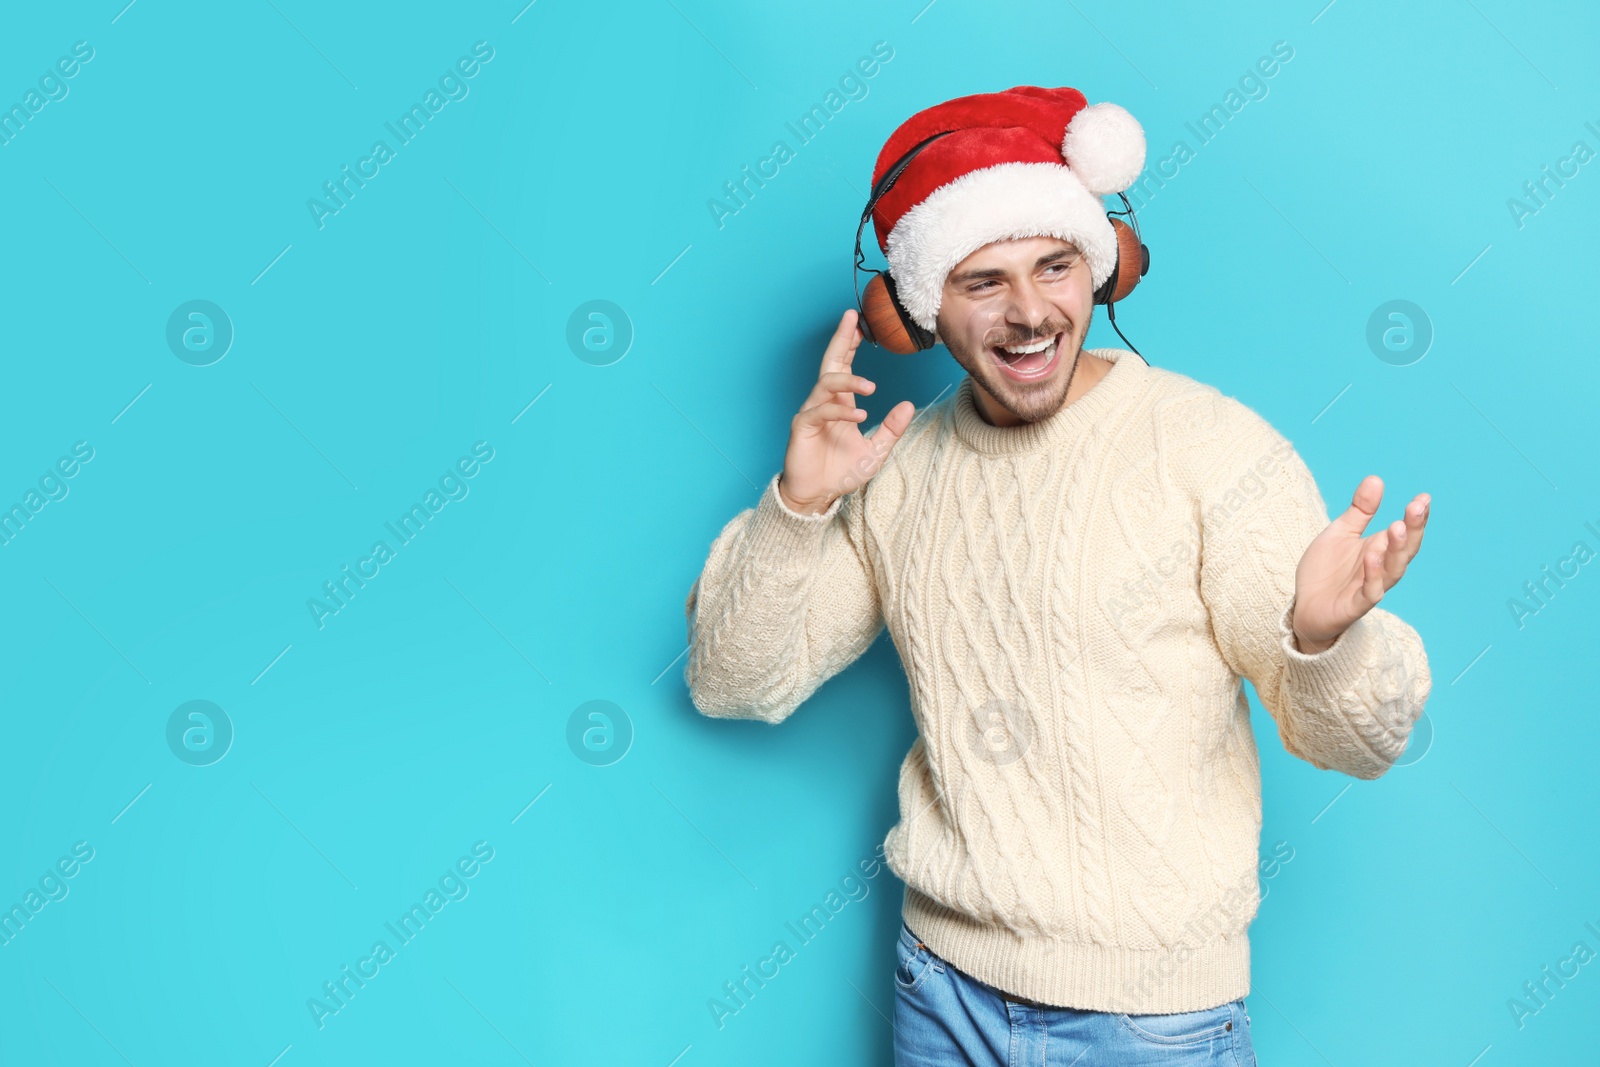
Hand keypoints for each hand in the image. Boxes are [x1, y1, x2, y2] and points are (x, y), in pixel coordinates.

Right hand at [778, 309, 915, 514]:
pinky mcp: (802, 427)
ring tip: (871, 387)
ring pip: (827, 384)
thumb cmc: (840, 472)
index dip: (850, 343)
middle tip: (852, 319)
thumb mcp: (875, 451)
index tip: (861, 322)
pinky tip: (859, 416)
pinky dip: (841, 411)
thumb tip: (909, 405)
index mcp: (840, 403)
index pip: (844, 365)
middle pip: (830, 362)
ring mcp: (812, 412)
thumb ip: (891, 429)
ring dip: (849, 381)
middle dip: (841, 339)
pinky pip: (821, 411)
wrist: (817, 495)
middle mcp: (824, 402)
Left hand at [1292, 475, 1429, 651]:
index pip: (1406, 532)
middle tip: (1417, 506)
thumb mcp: (1341, 532)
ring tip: (1397, 527)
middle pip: (1405, 549)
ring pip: (1393, 570)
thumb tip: (1376, 478)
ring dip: (1396, 549)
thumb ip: (1360, 510)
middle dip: (1413, 528)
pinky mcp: (1355, 605)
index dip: (1416, 517)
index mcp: (1380, 549)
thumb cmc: (1326, 571)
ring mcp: (1370, 587)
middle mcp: (1381, 568)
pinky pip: (1370, 592)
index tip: (1424, 497)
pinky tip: (1371, 556)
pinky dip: (1373, 575)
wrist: (1305, 607)